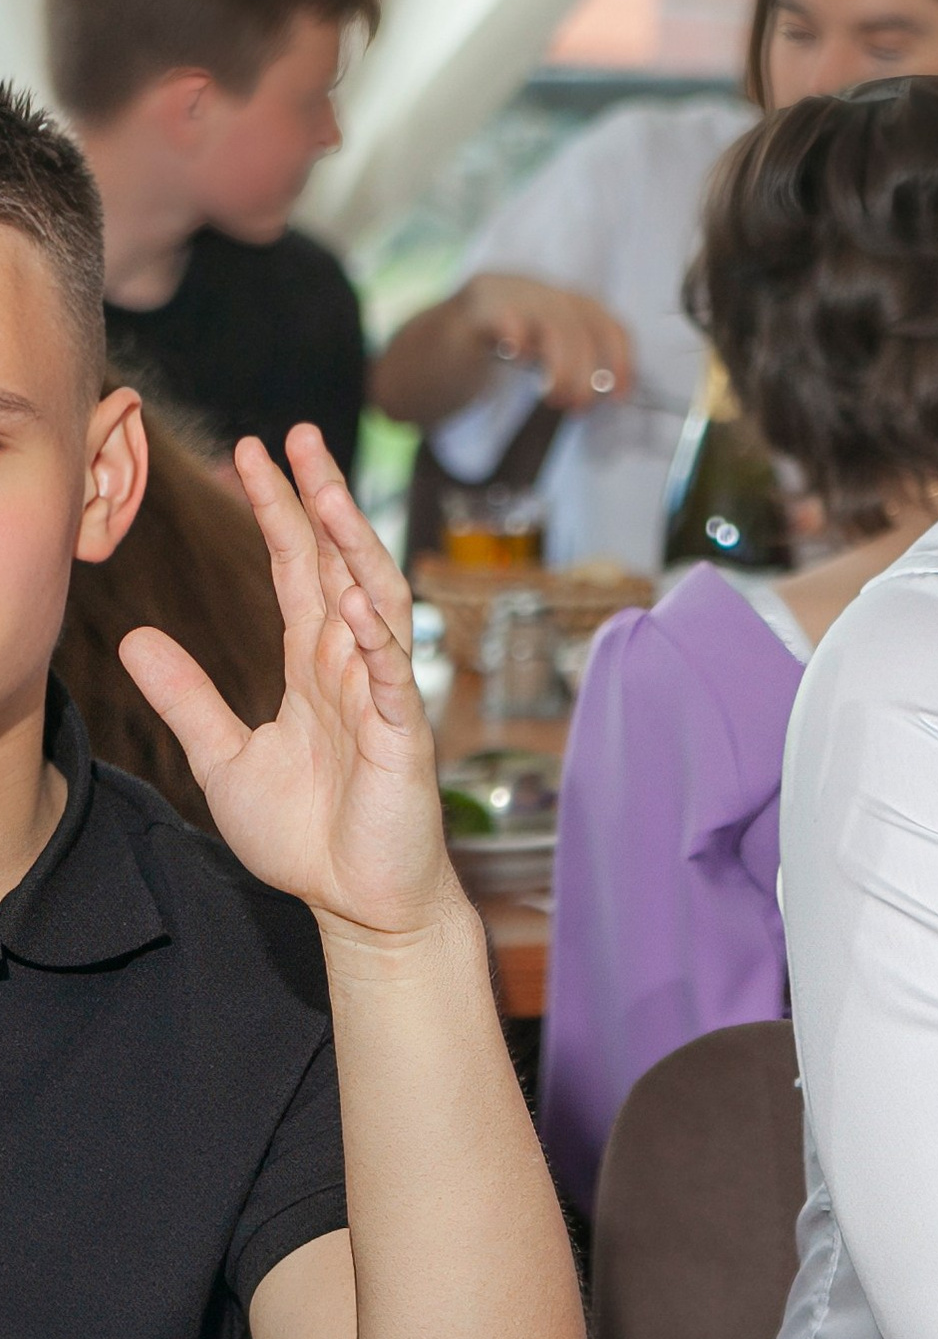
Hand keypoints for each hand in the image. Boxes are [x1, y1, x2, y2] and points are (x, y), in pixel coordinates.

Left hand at [121, 426, 457, 942]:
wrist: (357, 902)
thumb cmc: (306, 837)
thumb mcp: (223, 758)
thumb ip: (186, 697)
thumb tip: (134, 637)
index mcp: (314, 668)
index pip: (298, 571)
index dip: (277, 512)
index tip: (253, 455)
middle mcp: (352, 667)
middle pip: (341, 564)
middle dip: (320, 500)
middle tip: (296, 436)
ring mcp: (382, 696)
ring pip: (374, 601)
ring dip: (353, 545)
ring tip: (327, 492)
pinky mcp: (403, 736)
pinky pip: (391, 673)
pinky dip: (375, 633)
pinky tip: (352, 596)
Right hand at [462, 272, 632, 410]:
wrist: (413, 367)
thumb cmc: (479, 370)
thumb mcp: (533, 361)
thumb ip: (566, 363)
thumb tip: (606, 389)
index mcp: (551, 299)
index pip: (602, 318)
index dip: (619, 356)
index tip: (620, 394)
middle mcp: (530, 288)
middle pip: (580, 321)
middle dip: (590, 369)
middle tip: (580, 406)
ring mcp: (498, 295)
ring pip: (551, 321)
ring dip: (564, 366)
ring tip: (555, 397)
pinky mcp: (467, 312)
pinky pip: (501, 315)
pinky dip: (517, 334)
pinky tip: (518, 356)